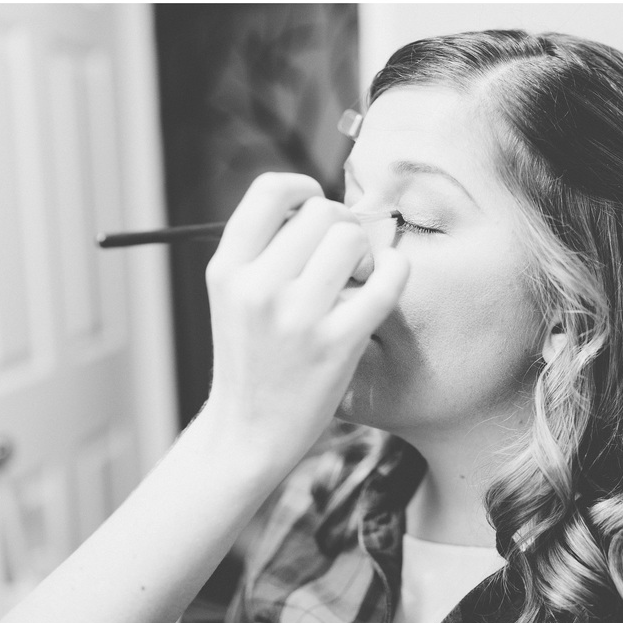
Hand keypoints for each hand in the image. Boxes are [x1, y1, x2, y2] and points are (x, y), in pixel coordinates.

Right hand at [197, 173, 408, 478]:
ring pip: (352, 238)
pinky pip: (386, 278)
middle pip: (321, 212)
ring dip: (364, 252)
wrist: (247, 433)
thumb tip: (327, 204)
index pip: (269, 191)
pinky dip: (394, 270)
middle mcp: (258, 287)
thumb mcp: (233, 297)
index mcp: (227, 269)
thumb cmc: (250, 358)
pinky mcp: (338, 342)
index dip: (302, 189)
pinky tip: (386, 279)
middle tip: (342, 257)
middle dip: (340, 226)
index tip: (314, 209)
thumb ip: (266, 249)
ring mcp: (298, 316)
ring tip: (357, 278)